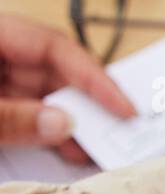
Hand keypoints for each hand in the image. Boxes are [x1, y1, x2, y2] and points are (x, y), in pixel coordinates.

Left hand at [0, 14, 135, 161]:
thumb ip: (12, 117)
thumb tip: (62, 125)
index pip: (53, 46)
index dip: (94, 77)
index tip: (124, 107)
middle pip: (52, 70)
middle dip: (86, 102)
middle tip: (120, 130)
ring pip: (40, 92)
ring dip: (69, 120)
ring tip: (96, 147)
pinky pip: (23, 108)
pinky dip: (45, 128)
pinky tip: (67, 147)